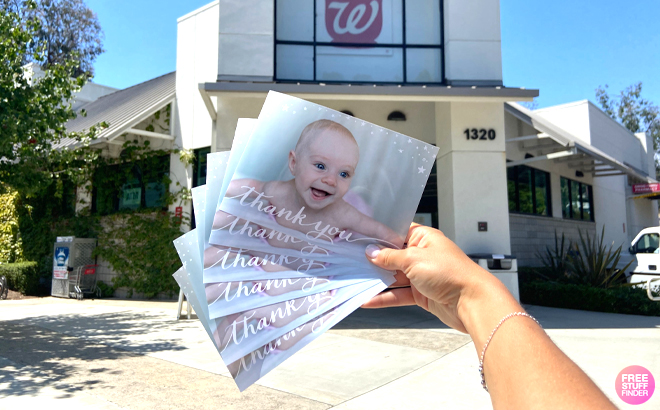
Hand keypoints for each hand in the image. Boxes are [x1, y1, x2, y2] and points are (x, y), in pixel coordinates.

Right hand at [363, 224, 505, 333]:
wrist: (472, 302)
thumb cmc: (450, 273)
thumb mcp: (414, 259)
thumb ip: (390, 257)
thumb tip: (371, 252)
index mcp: (424, 238)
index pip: (397, 232)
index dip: (378, 235)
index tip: (359, 237)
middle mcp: (422, 255)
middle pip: (392, 256)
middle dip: (373, 259)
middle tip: (350, 260)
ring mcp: (421, 275)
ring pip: (393, 276)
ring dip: (376, 280)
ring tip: (354, 281)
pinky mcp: (421, 294)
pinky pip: (398, 294)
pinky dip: (384, 297)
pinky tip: (368, 300)